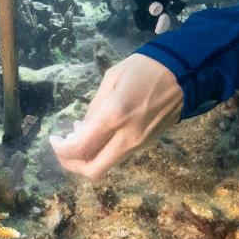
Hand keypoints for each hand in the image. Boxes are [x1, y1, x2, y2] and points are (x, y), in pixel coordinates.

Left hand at [49, 54, 182, 180]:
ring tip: (81, 134)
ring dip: (88, 157)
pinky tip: (100, 132)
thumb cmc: (144, 68)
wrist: (185, 74)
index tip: (54, 138)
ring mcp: (139, 144)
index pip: (80, 149)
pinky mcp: (148, 144)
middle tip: (64, 148)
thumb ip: (94, 106)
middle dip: (71, 164)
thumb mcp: (111, 78)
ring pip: (107, 165)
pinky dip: (104, 151)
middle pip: (93, 170)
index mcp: (114, 116)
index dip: (61, 149)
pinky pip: (119, 156)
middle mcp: (126, 137)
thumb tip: (82, 128)